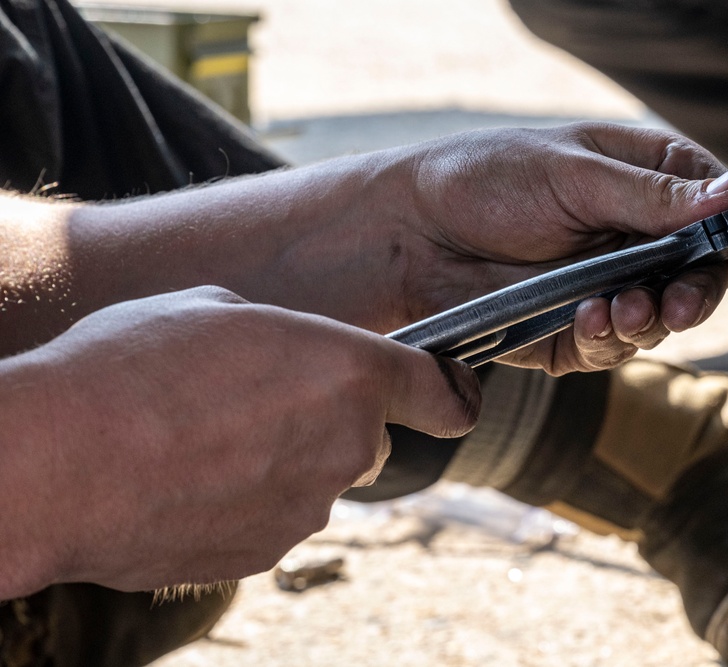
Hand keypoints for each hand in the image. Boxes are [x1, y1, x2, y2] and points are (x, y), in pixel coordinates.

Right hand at [0, 287, 479, 594]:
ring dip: (278, 461)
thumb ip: (281, 336)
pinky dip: (244, 502)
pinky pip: (273, 518)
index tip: (448, 395)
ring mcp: (309, 510)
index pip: (441, 393)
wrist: (59, 463)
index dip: (448, 393)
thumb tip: (284, 354)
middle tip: (253, 400)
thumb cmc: (132, 366)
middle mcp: (348, 447)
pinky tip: (187, 481)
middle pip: (364, 435)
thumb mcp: (217, 309)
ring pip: (314, 479)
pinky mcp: (265, 555)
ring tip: (201, 439)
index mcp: (350, 374)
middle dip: (327, 420)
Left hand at [400, 123, 727, 373]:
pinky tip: (584, 317)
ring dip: (651, 320)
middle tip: (678, 302)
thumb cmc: (483, 180)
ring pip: (665, 319)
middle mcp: (639, 237)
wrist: (410, 235)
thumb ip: (656, 194)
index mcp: (650, 182)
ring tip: (615, 306)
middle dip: (700, 295)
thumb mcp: (573, 173)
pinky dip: (608, 336)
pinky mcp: (578, 330)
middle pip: (708, 277)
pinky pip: (615, 345)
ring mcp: (611, 286)